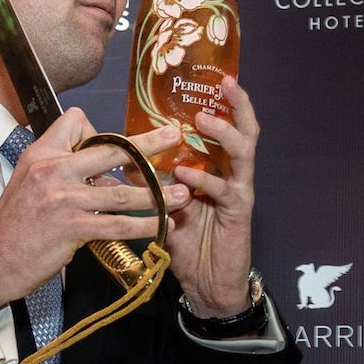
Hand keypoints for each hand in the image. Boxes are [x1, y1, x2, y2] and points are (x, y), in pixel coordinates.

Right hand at [0, 107, 186, 311]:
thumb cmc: (16, 224)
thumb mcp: (30, 182)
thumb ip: (64, 169)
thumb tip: (104, 171)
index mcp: (42, 154)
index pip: (76, 122)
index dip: (98, 130)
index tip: (112, 148)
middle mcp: (53, 170)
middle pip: (111, 149)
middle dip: (148, 144)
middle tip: (175, 136)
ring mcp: (63, 199)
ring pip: (121, 191)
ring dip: (156, 193)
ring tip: (182, 193)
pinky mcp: (71, 228)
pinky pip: (117, 224)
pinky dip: (143, 224)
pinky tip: (162, 224)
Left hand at [166, 76, 257, 317]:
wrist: (208, 285)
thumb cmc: (189, 244)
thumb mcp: (164, 208)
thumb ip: (149, 184)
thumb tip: (119, 163)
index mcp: (216, 168)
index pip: (223, 127)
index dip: (220, 102)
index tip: (208, 78)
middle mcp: (231, 173)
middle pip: (244, 130)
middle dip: (237, 104)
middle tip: (224, 83)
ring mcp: (238, 190)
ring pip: (243, 151)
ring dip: (223, 133)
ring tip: (204, 120)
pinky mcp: (239, 211)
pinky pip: (226, 188)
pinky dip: (205, 179)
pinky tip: (188, 175)